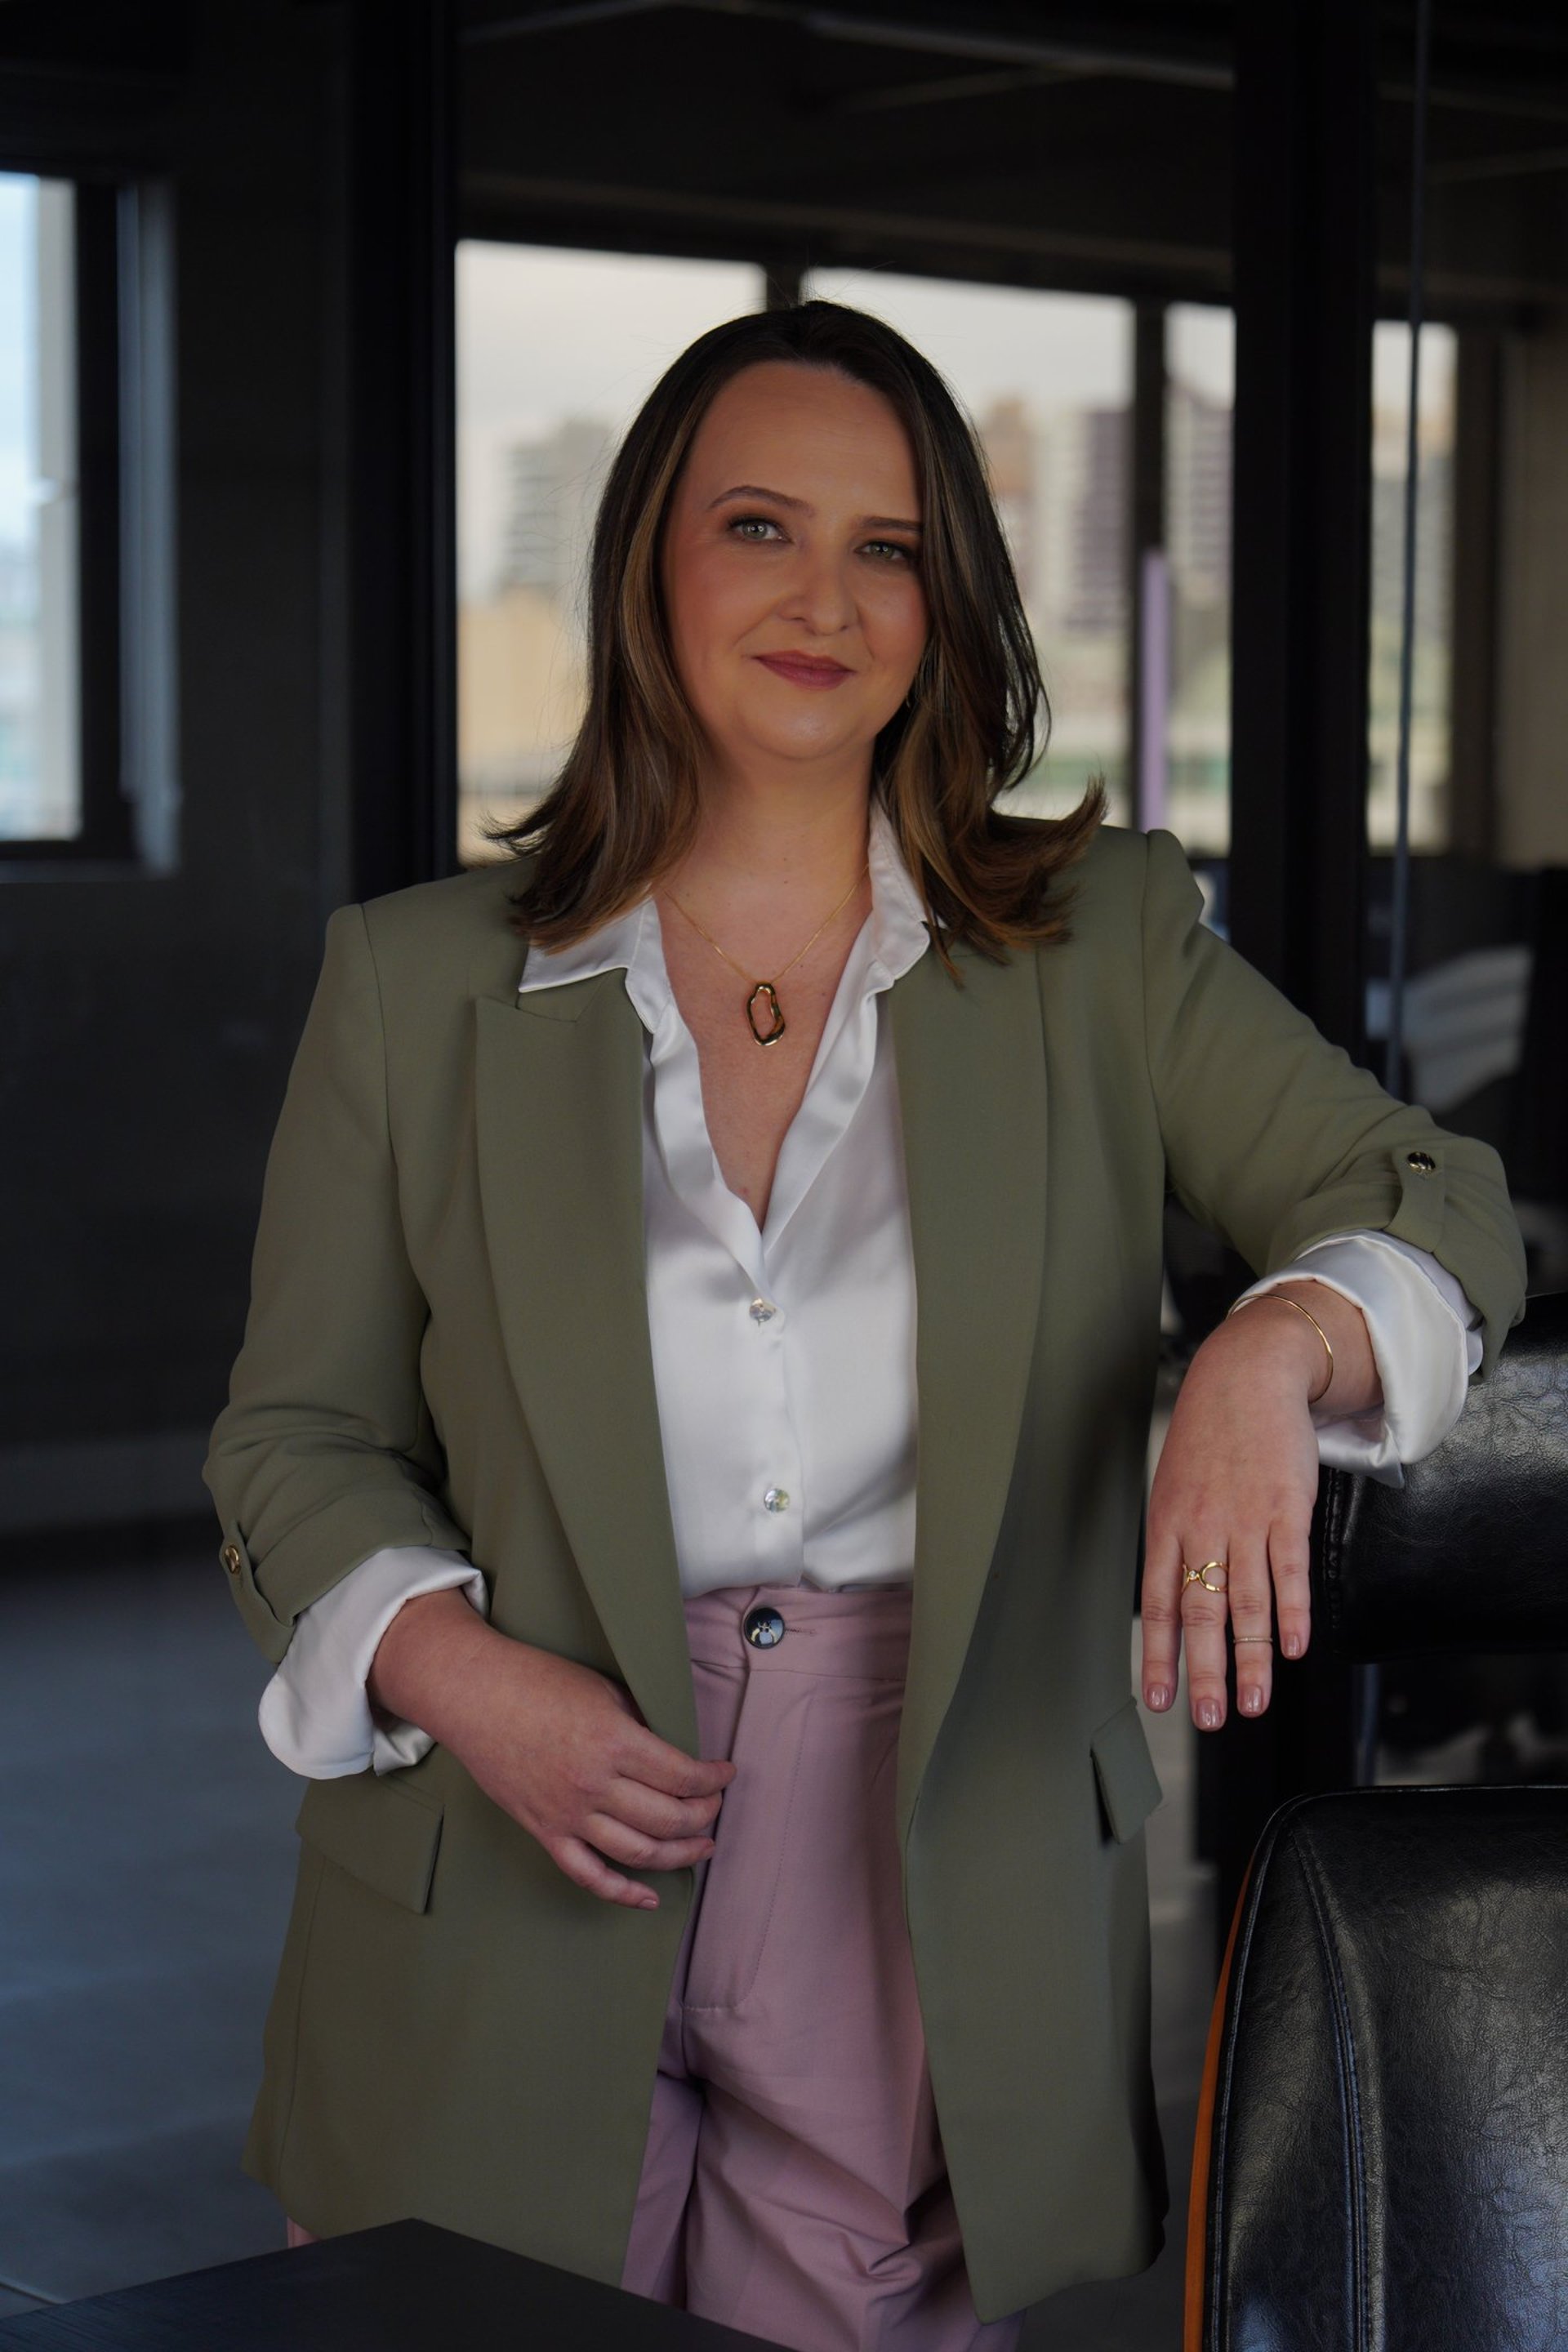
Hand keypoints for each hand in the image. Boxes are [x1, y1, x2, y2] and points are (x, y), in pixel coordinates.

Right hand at [368, 1589, 735, 1908]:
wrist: (474, 1695)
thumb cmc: (537, 1681)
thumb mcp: (603, 1690)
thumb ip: (639, 1725)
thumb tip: (671, 1752)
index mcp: (615, 1742)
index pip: (683, 1775)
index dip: (714, 1779)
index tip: (726, 1774)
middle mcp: (595, 1785)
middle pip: (669, 1818)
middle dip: (703, 1815)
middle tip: (715, 1805)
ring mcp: (568, 1814)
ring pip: (638, 1852)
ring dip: (679, 1854)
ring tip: (700, 1845)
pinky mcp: (544, 1831)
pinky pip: (588, 1874)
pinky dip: (621, 1893)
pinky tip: (648, 1897)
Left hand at [1140, 1281, 1378, 1731]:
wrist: (1247, 1377)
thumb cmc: (1208, 1437)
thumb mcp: (1174, 1486)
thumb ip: (1176, 1543)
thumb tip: (1173, 1600)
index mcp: (1168, 1526)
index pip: (1158, 1603)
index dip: (1160, 1654)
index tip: (1160, 1699)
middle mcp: (1201, 1528)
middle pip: (1201, 1612)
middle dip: (1203, 1672)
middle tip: (1207, 1717)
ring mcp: (1244, 1520)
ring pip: (1246, 1602)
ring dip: (1250, 1658)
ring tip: (1253, 1703)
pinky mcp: (1286, 1509)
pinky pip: (1289, 1569)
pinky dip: (1292, 1612)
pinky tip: (1294, 1647)